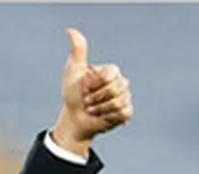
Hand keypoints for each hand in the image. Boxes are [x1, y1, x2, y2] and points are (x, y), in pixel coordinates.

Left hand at [52, 28, 133, 153]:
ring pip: (118, 102)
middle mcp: (121, 83)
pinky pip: (122, 113)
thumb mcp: (73, 71)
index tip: (84, 87)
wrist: (74, 118)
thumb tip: (71, 31)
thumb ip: (77, 52)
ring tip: (92, 109)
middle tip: (87, 100)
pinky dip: (107, 117)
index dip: (94, 84)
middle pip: (115, 89)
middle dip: (95, 97)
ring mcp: (125, 98)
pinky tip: (101, 116)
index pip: (110, 74)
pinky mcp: (126, 113)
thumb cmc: (73, 93)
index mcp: (111, 71)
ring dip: (99, 108)